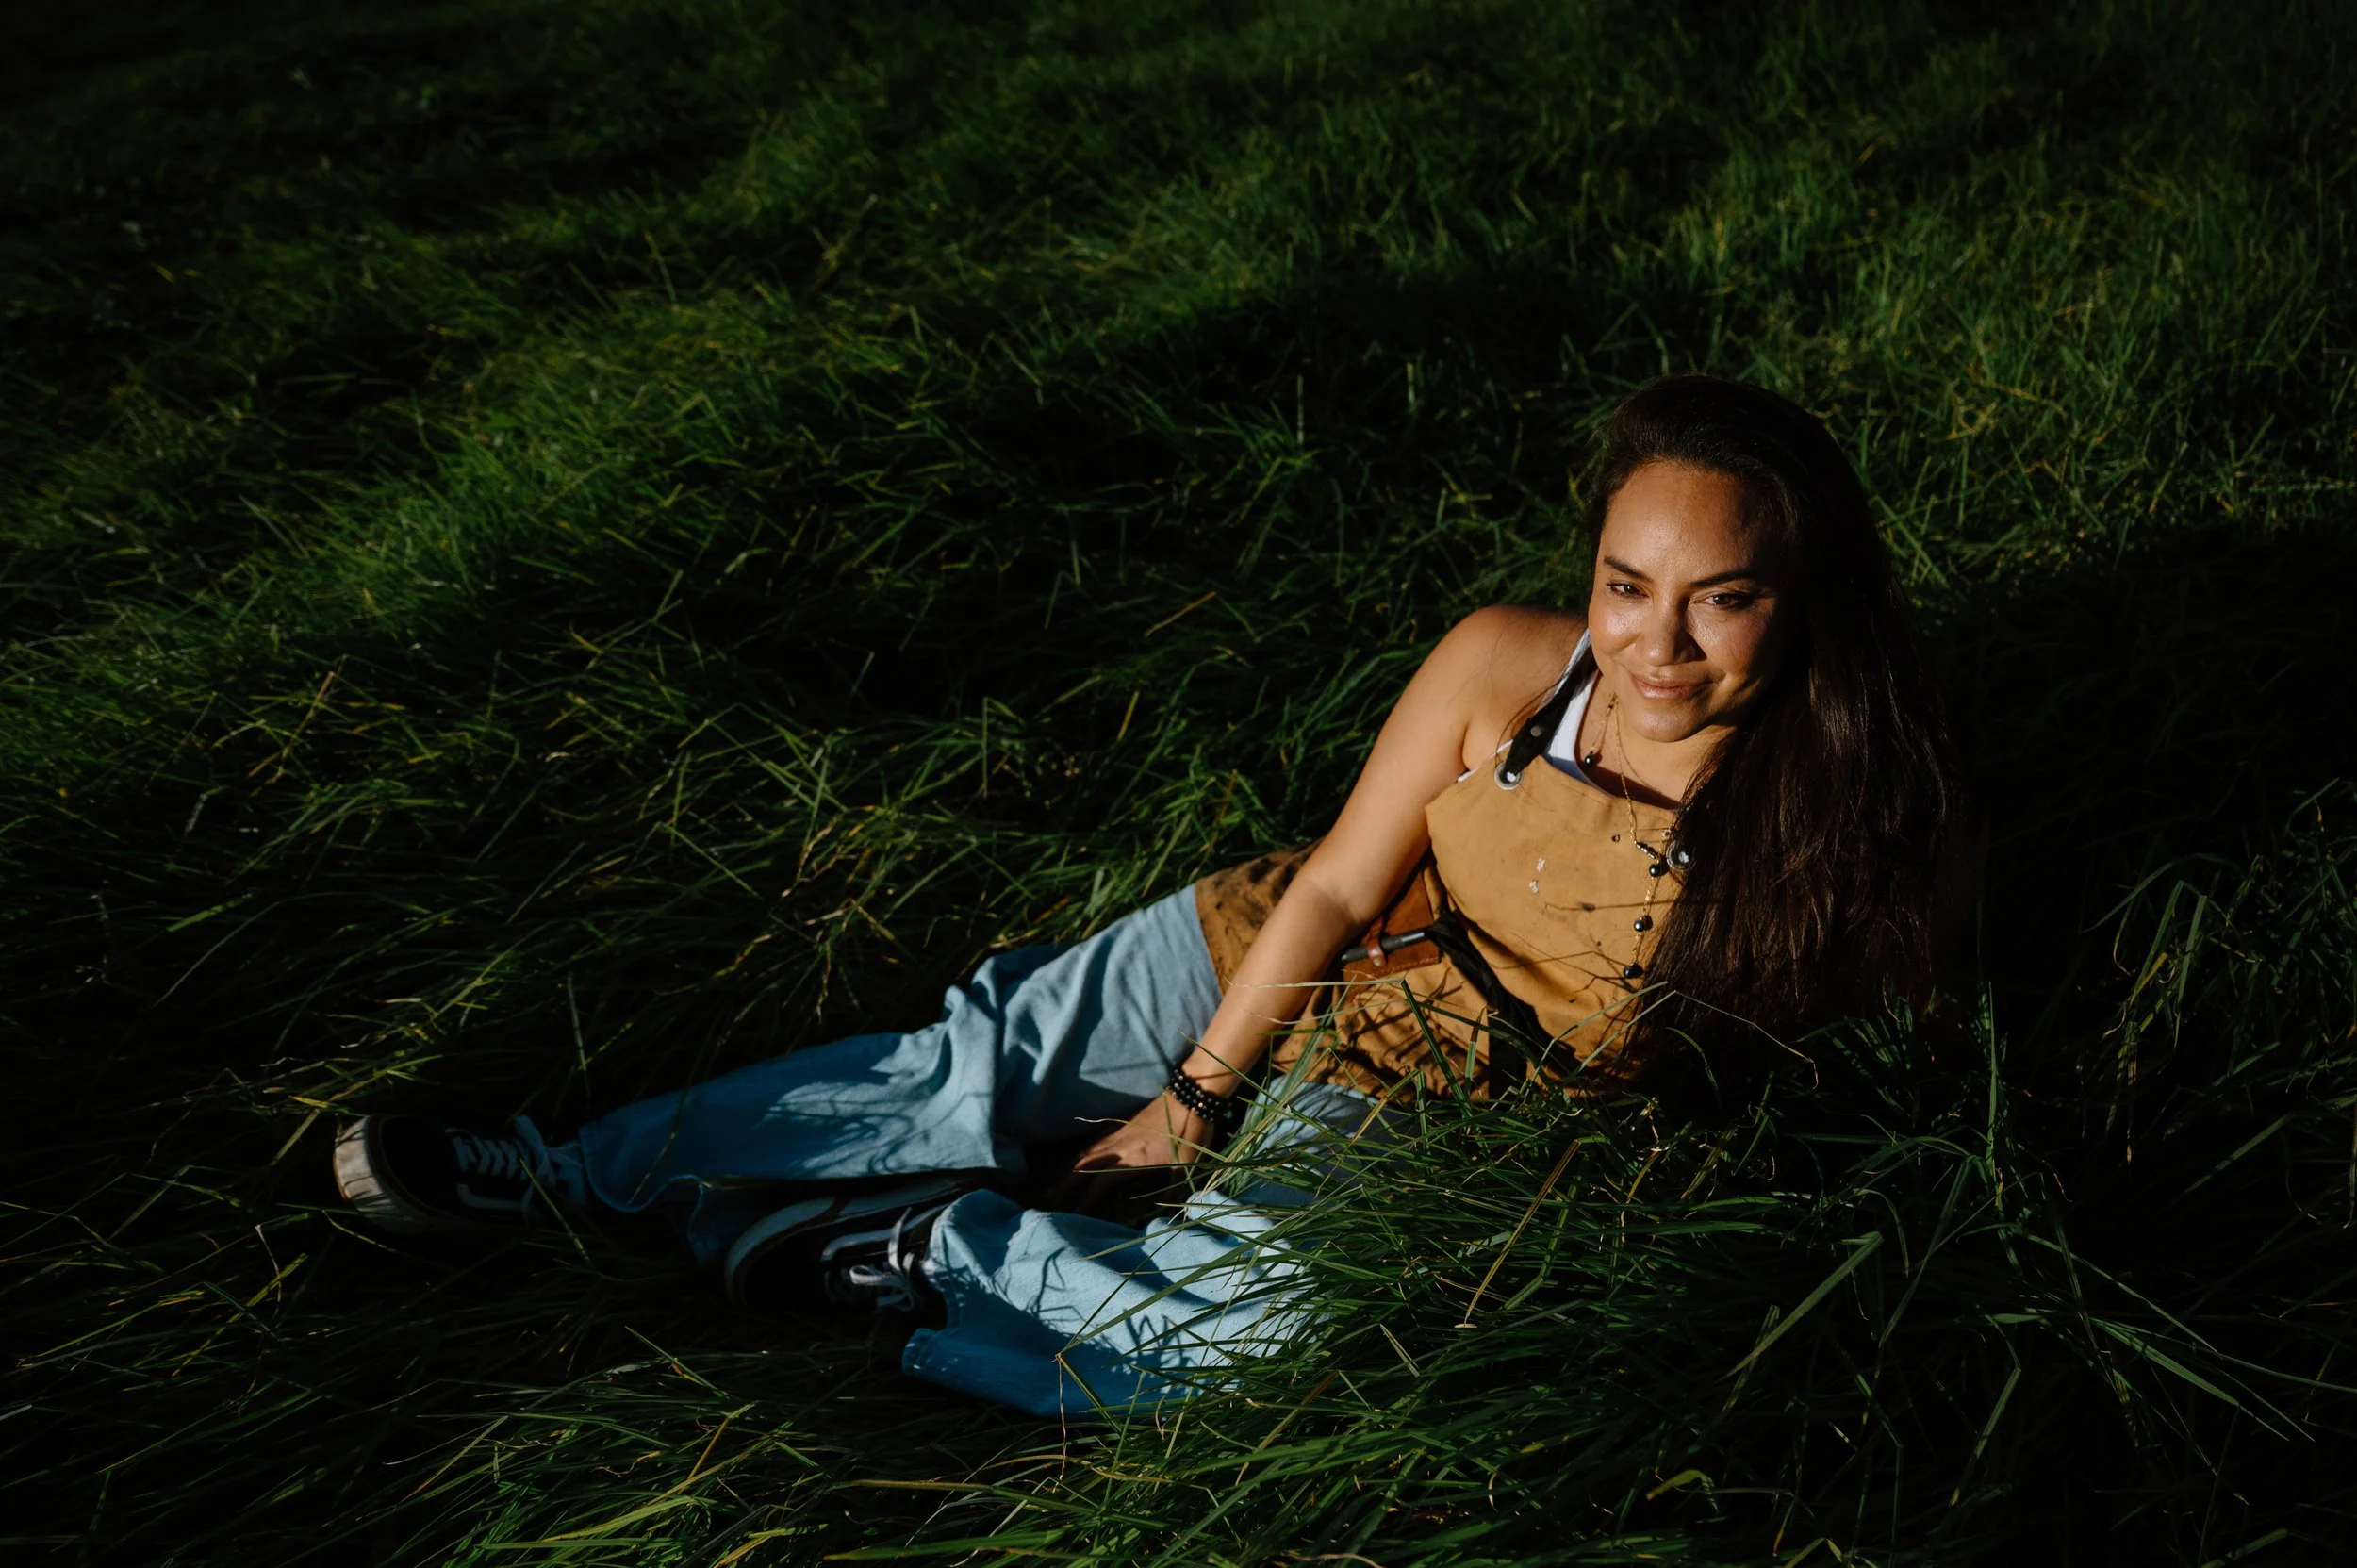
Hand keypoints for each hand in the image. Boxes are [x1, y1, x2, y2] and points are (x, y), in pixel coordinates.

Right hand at [1041, 1089, 1213, 1216]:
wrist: (1191, 1095)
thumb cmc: (1190, 1132)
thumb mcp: (1186, 1166)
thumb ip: (1173, 1190)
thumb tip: (1169, 1214)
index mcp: (1131, 1159)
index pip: (1100, 1183)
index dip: (1087, 1199)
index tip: (1075, 1214)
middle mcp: (1119, 1146)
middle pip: (1084, 1165)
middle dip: (1066, 1182)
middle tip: (1050, 1197)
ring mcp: (1119, 1132)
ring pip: (1087, 1151)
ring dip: (1071, 1167)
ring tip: (1059, 1180)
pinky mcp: (1124, 1123)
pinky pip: (1096, 1140)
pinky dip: (1084, 1151)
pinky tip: (1082, 1154)